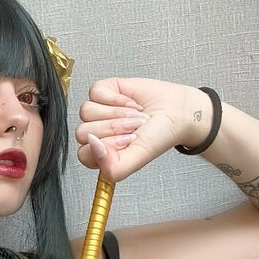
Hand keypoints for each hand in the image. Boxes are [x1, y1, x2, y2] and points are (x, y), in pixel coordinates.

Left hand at [74, 77, 197, 183]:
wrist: (176, 111)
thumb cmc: (158, 135)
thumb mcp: (138, 158)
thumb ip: (114, 167)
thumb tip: (92, 146)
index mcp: (99, 155)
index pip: (84, 154)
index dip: (107, 146)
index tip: (129, 142)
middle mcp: (95, 134)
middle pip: (83, 132)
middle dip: (114, 128)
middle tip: (135, 128)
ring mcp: (96, 112)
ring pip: (87, 111)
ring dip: (117, 113)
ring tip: (135, 116)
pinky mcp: (102, 92)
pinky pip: (96, 92)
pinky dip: (117, 97)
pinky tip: (132, 103)